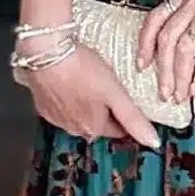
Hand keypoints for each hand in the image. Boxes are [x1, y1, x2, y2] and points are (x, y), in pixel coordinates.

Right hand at [21, 44, 159, 148]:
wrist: (45, 53)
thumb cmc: (81, 70)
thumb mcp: (115, 93)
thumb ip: (134, 119)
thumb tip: (153, 143)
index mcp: (93, 128)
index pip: (118, 130)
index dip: (126, 116)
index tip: (128, 102)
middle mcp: (72, 128)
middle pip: (97, 123)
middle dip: (105, 110)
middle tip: (109, 88)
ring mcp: (55, 117)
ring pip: (78, 114)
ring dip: (85, 103)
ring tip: (90, 81)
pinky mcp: (41, 103)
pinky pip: (60, 105)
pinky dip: (67, 96)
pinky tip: (70, 81)